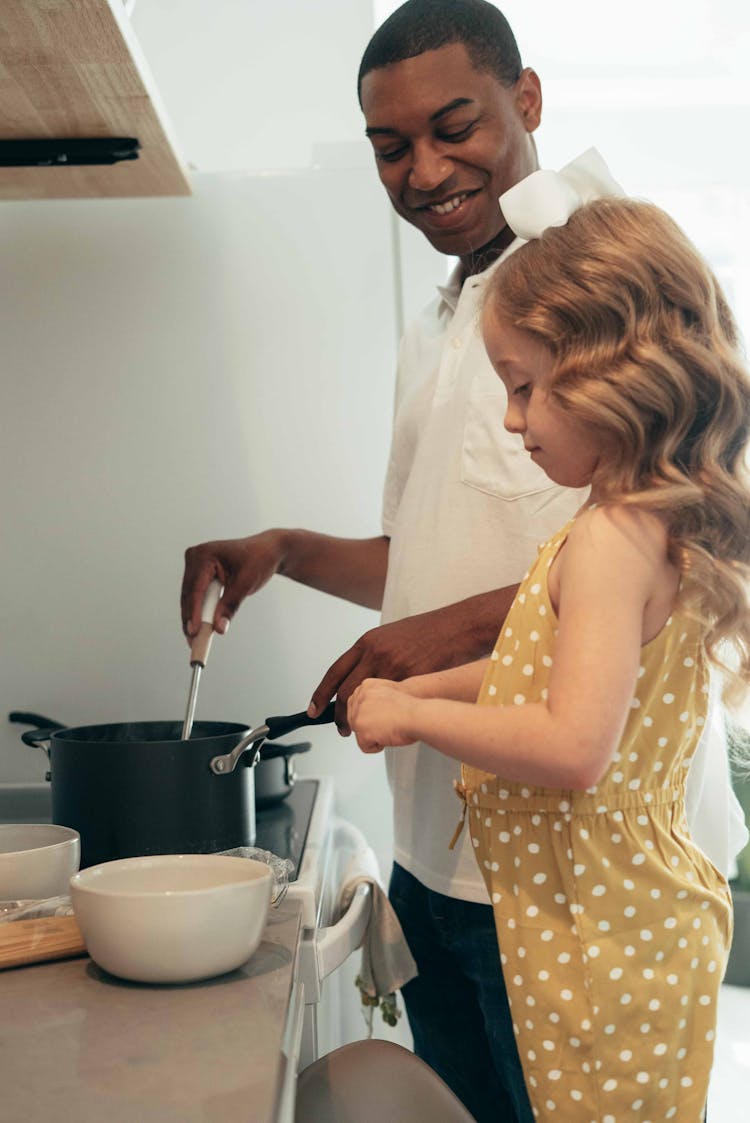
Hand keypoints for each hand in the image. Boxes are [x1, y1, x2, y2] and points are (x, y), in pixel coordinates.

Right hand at [181, 531, 283, 638]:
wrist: (266, 550)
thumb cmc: (259, 561)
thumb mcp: (246, 584)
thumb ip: (230, 606)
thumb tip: (219, 628)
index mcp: (205, 554)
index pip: (196, 588)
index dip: (193, 612)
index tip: (194, 631)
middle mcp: (195, 556)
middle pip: (189, 594)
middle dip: (191, 619)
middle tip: (193, 642)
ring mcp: (195, 564)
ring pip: (189, 597)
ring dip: (192, 618)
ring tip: (194, 641)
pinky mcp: (198, 572)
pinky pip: (195, 595)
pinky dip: (198, 611)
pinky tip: (198, 629)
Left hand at [308, 609, 460, 733]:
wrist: (454, 628)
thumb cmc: (426, 631)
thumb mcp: (390, 636)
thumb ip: (372, 655)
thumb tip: (361, 676)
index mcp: (367, 643)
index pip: (335, 672)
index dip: (322, 694)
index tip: (314, 710)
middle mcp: (375, 654)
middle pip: (346, 692)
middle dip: (338, 715)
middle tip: (340, 728)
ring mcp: (392, 667)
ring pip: (366, 701)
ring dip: (358, 719)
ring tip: (357, 730)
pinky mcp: (410, 679)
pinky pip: (392, 704)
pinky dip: (386, 716)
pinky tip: (386, 723)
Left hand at [347, 679, 418, 753]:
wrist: (416, 714)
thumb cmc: (410, 707)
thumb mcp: (389, 692)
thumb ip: (374, 698)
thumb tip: (369, 711)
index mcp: (366, 686)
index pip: (356, 705)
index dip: (368, 717)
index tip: (377, 720)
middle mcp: (359, 697)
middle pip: (355, 720)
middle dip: (369, 727)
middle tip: (385, 727)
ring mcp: (358, 713)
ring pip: (359, 733)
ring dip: (374, 736)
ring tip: (389, 730)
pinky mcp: (361, 728)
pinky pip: (364, 746)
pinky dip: (377, 747)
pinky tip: (388, 737)